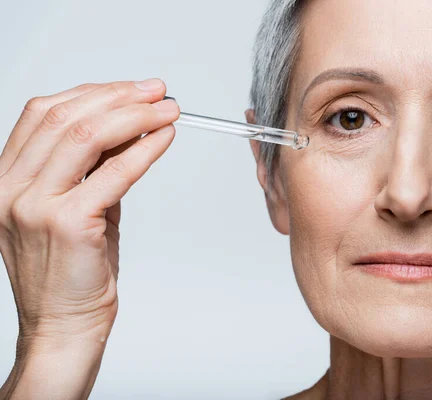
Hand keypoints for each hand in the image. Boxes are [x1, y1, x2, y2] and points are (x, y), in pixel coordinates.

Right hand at [0, 79, 178, 398]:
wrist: (63, 327)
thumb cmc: (70, 273)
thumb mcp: (75, 208)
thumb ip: (94, 168)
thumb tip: (130, 128)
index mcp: (6, 179)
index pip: (44, 114)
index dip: (93, 92)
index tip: (132, 89)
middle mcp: (12, 188)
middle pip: (65, 116)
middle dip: (119, 97)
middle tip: (157, 93)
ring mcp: (34, 205)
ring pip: (86, 135)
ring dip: (135, 116)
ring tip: (167, 111)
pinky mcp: (67, 224)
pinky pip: (113, 173)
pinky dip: (144, 150)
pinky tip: (164, 139)